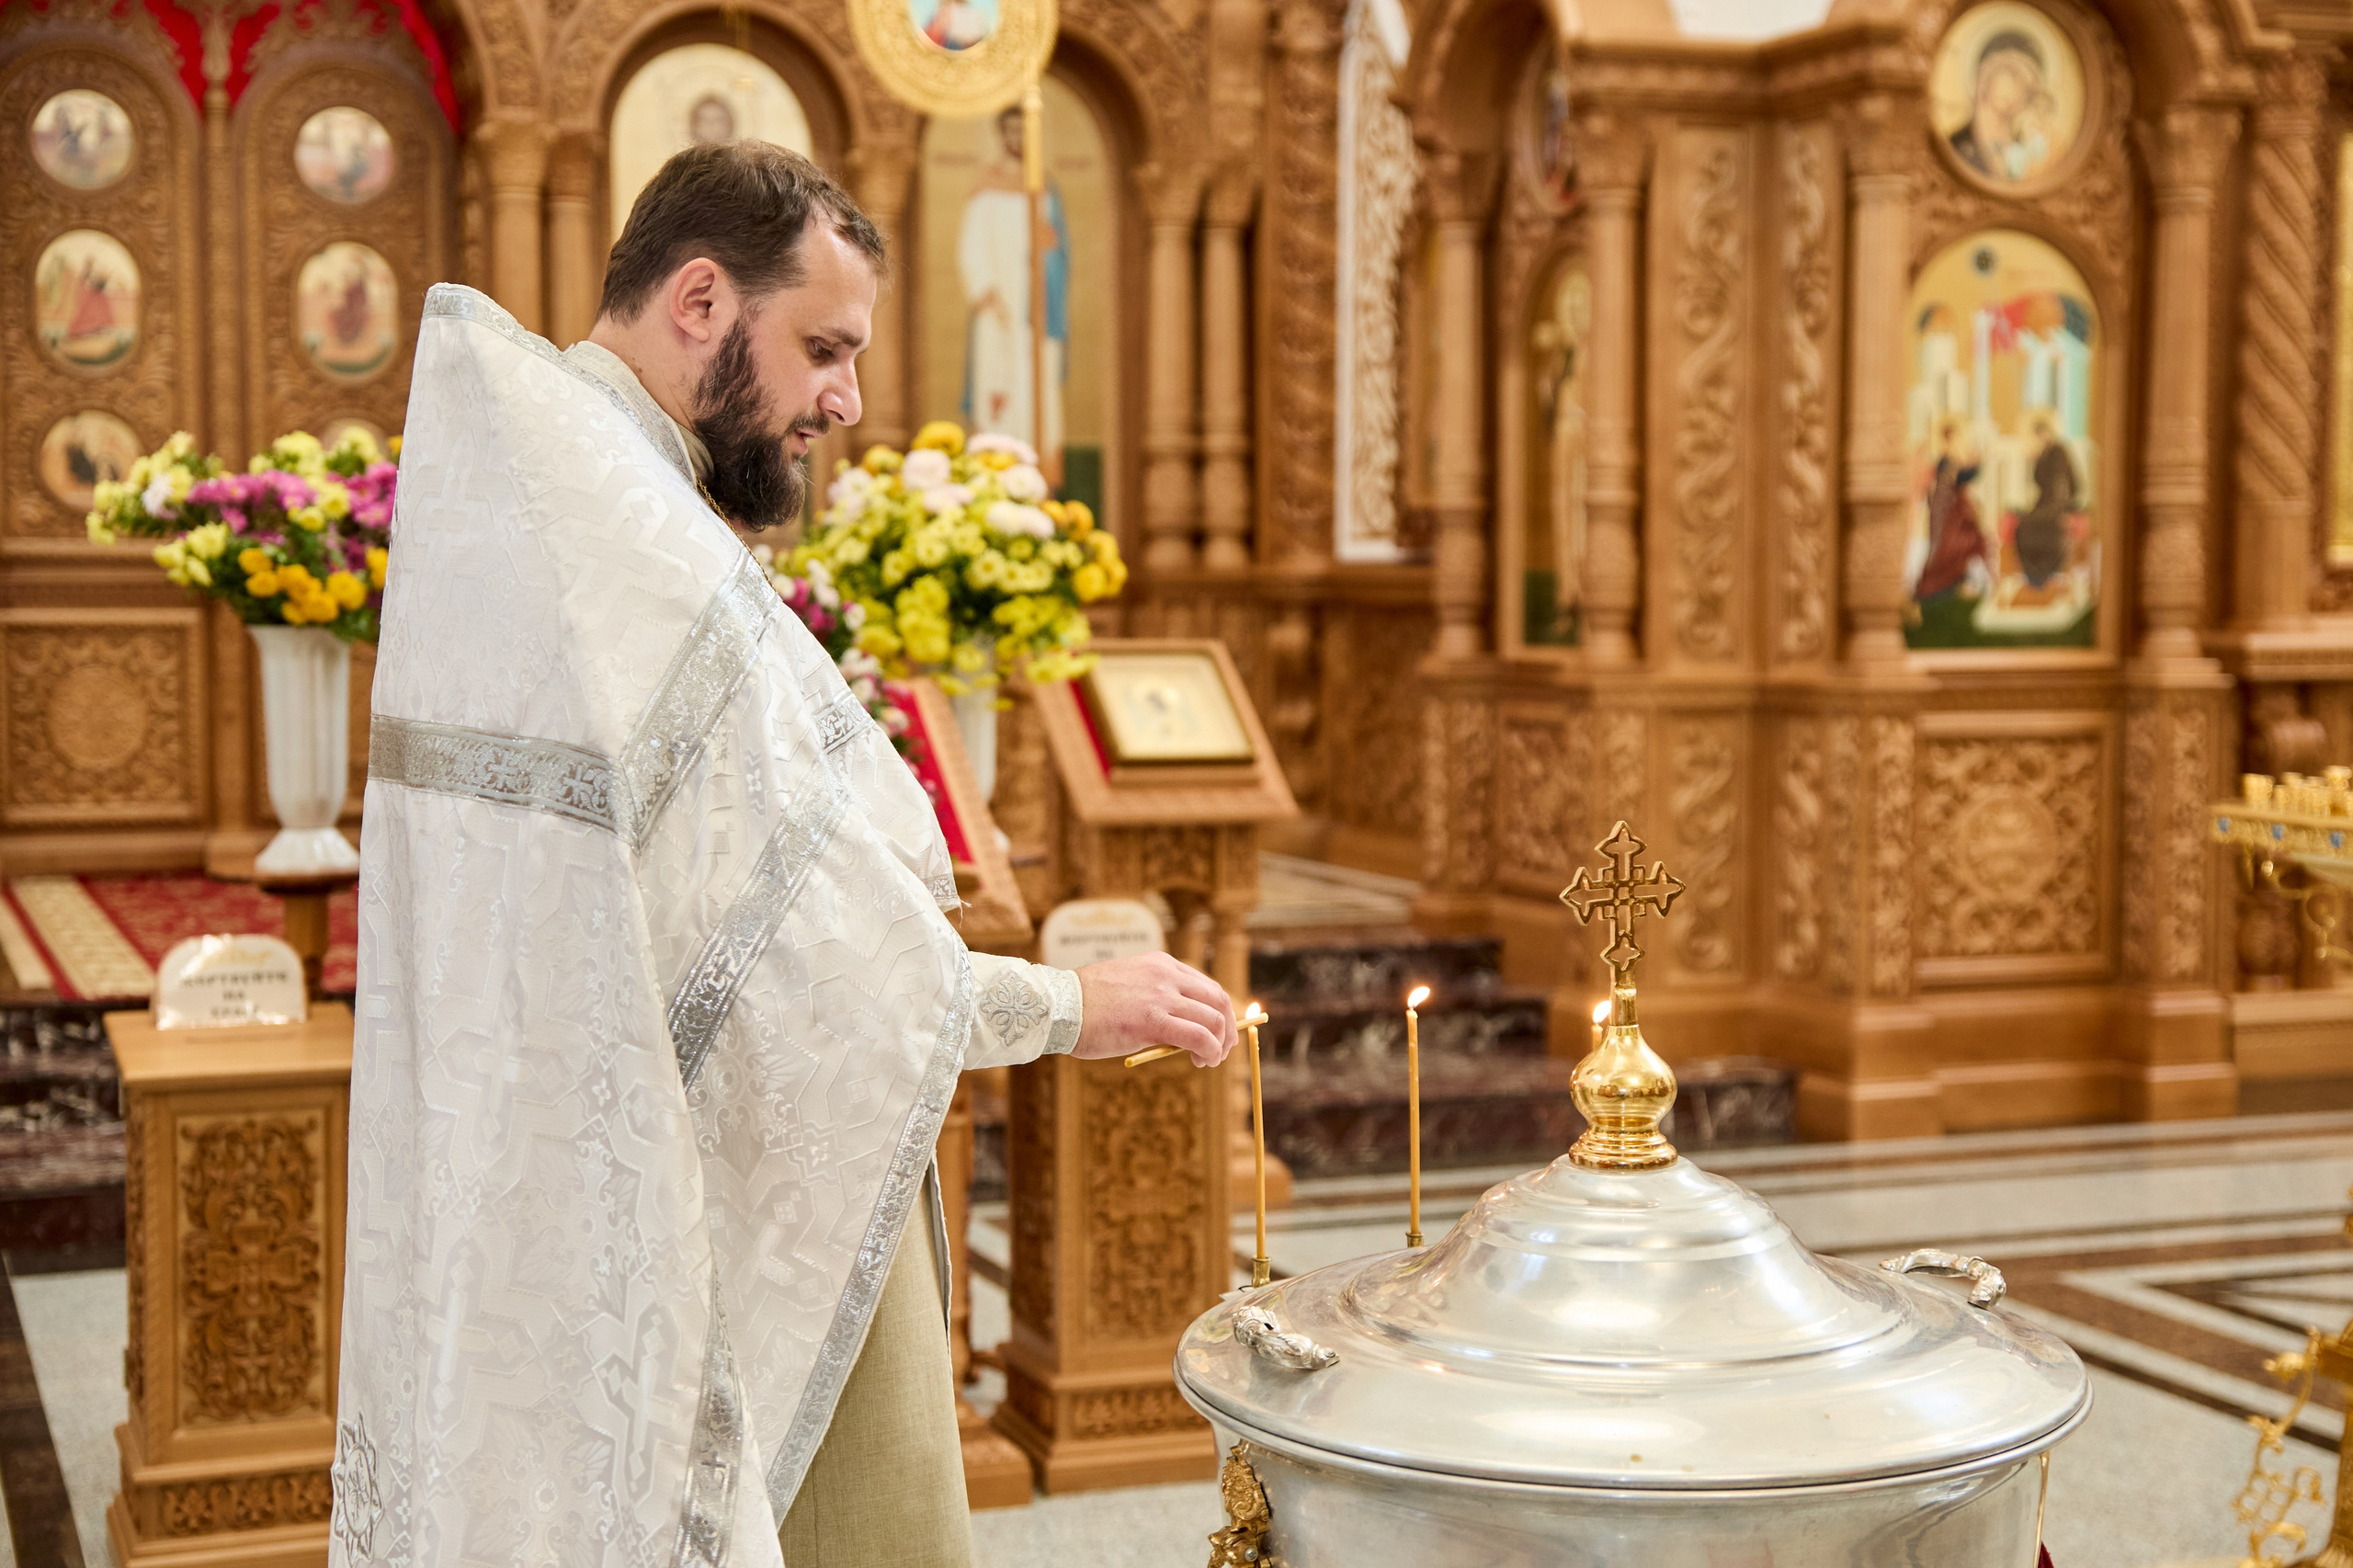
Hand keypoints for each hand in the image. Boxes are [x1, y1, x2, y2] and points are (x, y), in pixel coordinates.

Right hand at [1070, 952, 1235, 1067]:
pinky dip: (1210, 1051)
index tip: (1217, 1030)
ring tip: (1209, 1060)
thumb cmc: (1086, 1004)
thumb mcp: (1127, 989)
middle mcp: (1166, 975)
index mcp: (1160, 964)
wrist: (1060, 1007)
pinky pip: (1199, 1036)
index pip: (1206, 985)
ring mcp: (1162, 996)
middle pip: (1218, 999)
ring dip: (1219, 1043)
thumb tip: (1180, 1030)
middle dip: (1227, 1027)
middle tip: (1222, 1048)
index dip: (1218, 1010)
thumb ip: (1154, 1000)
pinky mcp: (1154, 1021)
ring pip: (1213, 1018)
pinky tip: (1204, 1061)